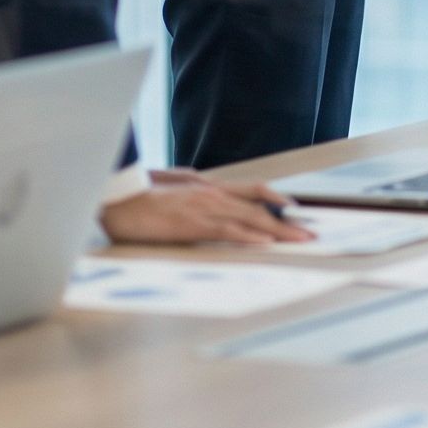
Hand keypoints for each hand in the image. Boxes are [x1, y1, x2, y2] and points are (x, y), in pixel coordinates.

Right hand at [99, 170, 314, 245]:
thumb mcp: (175, 185)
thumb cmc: (141, 194)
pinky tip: (264, 242)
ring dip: (278, 231)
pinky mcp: (191, 225)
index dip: (278, 198)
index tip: (297, 210)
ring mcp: (203, 208)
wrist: (117, 198)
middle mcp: (213, 195)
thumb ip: (196, 188)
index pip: (255, 190)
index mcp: (210, 188)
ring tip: (299, 240)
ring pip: (249, 219)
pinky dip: (247, 235)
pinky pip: (225, 230)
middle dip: (288, 222)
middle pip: (259, 208)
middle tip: (311, 234)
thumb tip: (209, 188)